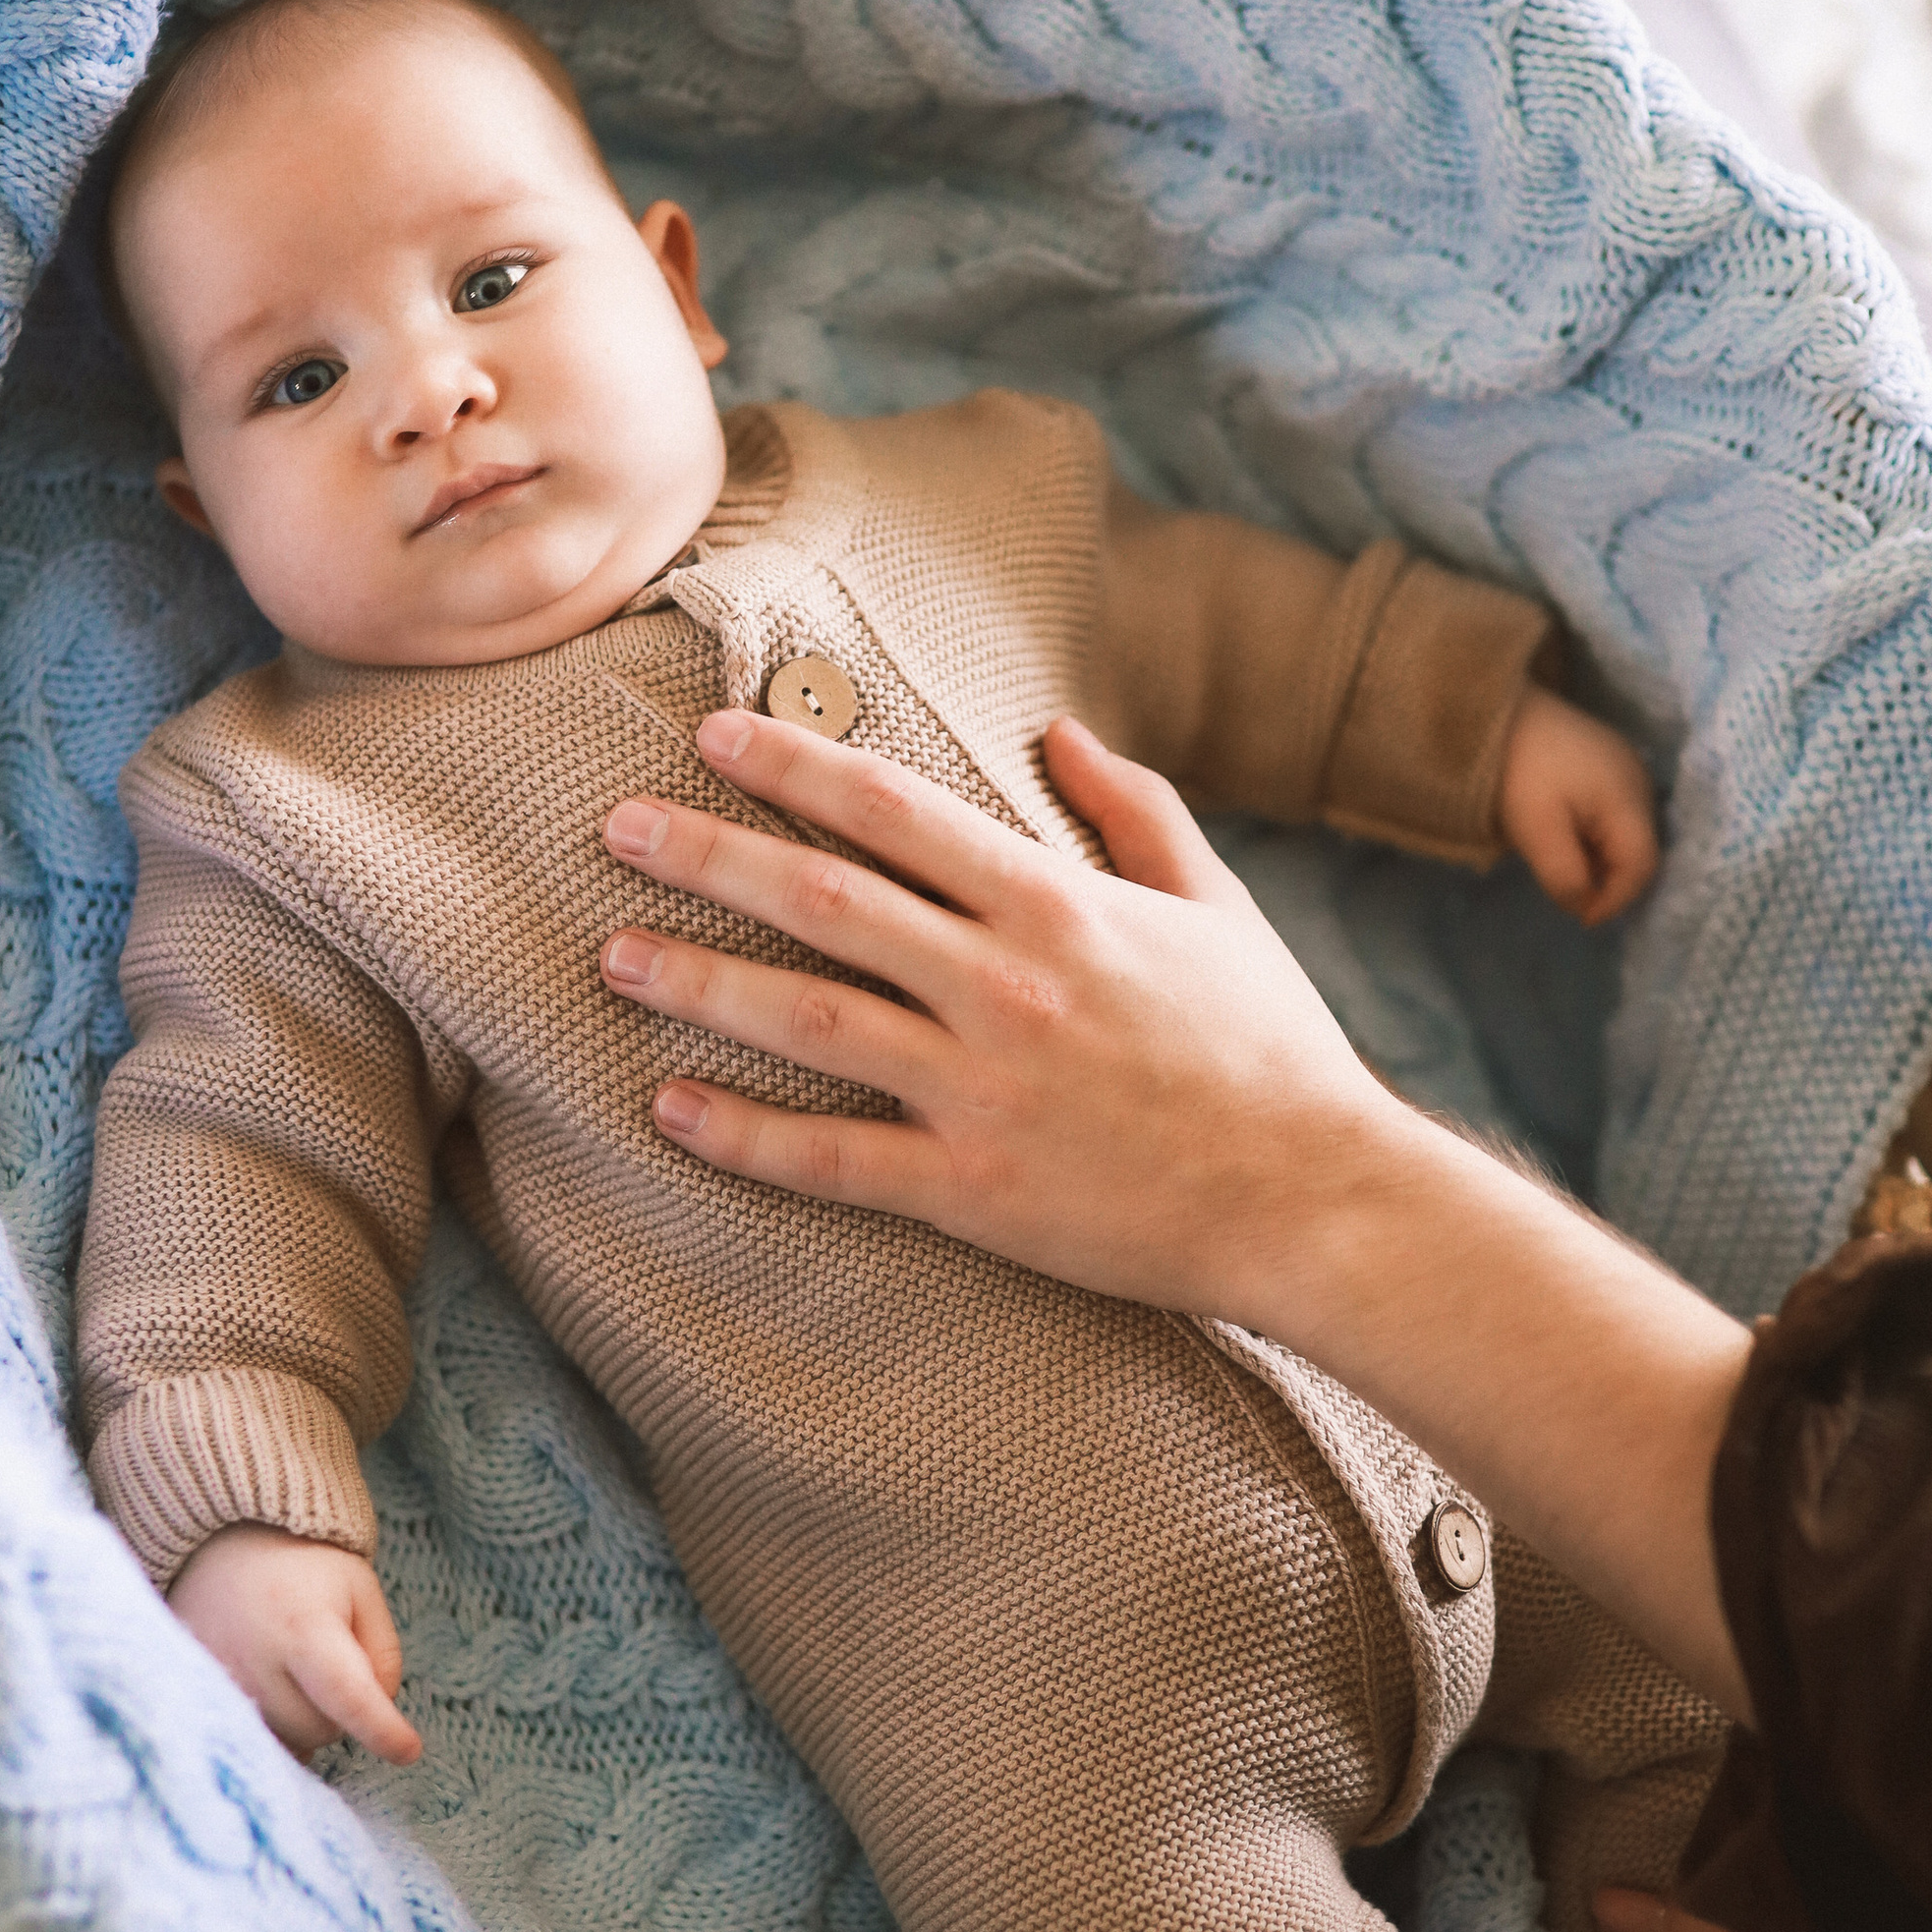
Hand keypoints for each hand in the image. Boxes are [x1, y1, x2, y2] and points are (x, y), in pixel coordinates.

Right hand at [167, 1526, 421, 1764]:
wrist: (224, 1543)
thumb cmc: (305, 1568)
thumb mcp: (362, 1592)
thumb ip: (383, 1655)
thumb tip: (377, 1715)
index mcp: (303, 1628)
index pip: (348, 1695)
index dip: (381, 1729)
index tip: (408, 1751)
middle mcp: (253, 1661)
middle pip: (317, 1731)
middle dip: (337, 1714)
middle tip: (330, 1672)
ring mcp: (215, 1683)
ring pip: (282, 1743)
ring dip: (301, 1725)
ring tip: (293, 1675)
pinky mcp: (191, 1695)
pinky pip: (245, 1740)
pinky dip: (269, 1729)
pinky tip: (269, 1695)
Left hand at [599, 706, 1379, 1321]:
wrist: (1316, 1199)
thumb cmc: (1271, 1048)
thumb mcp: (1214, 905)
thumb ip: (1134, 811)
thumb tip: (1060, 732)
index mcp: (1056, 903)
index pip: (894, 809)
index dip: (793, 765)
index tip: (712, 734)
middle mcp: (1004, 984)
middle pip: (823, 899)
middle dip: (709, 855)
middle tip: (617, 826)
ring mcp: (981, 1089)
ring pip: (806, 1020)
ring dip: (699, 982)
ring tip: (616, 955)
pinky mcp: (973, 1187)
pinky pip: (834, 1158)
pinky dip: (745, 1135)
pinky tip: (671, 1109)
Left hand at [1497, 687, 1658, 924]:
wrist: (1497, 712)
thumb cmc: (1517, 772)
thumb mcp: (1536, 831)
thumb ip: (1565, 875)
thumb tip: (1583, 906)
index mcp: (1628, 798)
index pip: (1642, 865)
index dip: (1617, 900)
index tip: (1582, 918)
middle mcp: (1640, 782)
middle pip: (1640, 850)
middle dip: (1609, 881)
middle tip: (1571, 894)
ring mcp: (1628, 768)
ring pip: (1628, 834)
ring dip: (1601, 860)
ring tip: (1564, 865)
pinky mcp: (1610, 762)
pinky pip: (1615, 813)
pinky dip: (1596, 837)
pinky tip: (1566, 836)